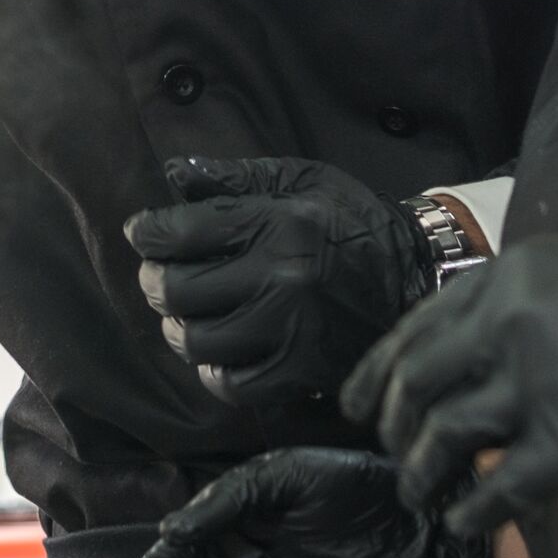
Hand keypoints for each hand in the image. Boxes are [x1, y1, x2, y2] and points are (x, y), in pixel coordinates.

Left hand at [126, 158, 437, 410]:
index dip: (147, 233)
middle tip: (162, 277)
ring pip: (195, 340)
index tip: (141, 233)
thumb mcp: (301, 181)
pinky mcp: (300, 371)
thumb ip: (234, 178)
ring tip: (189, 314)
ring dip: (179, 328)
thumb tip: (170, 173)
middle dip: (156, 282)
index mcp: (278, 223)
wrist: (415, 277)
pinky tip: (220, 349)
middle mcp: (281, 277)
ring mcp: (290, 329)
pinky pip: (229, 383)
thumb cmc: (350, 223)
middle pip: (178, 291)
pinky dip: (213, 369)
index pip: (182, 232)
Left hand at [343, 234, 557, 539]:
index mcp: (515, 275)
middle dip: (395, 427)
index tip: (354, 403)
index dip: (378, 372)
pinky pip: (498, 485)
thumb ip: (527, 312)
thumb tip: (476, 361)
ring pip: (446, 436)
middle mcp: (513, 320)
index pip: (419, 328)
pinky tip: (467, 524)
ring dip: (423, 474)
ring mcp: (542, 380)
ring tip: (422, 497)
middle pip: (419, 383)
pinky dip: (472, 510)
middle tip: (394, 457)